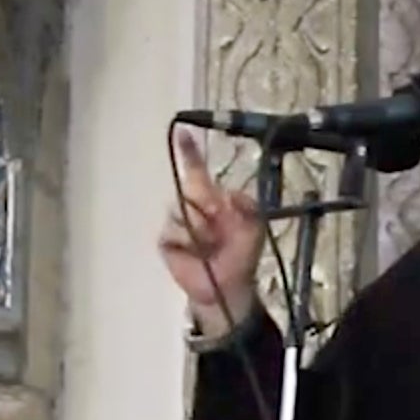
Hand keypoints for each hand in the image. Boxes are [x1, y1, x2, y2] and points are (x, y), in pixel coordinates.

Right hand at [158, 129, 264, 337]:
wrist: (227, 286)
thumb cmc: (241, 255)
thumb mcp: (253, 227)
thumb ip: (245, 205)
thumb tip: (225, 193)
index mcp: (213, 199)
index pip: (198, 171)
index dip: (190, 152)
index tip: (183, 132)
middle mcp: (192, 205)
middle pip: (190, 189)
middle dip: (207, 206)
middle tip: (220, 223)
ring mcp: (177, 222)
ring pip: (181, 210)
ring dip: (199, 228)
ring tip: (211, 245)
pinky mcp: (166, 240)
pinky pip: (173, 231)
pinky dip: (188, 241)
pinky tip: (197, 252)